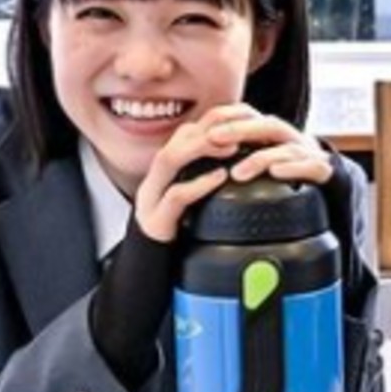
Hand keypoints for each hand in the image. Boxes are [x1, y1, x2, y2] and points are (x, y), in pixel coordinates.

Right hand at [132, 104, 256, 242]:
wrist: (148, 270)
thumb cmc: (178, 232)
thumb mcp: (195, 200)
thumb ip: (209, 179)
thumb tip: (242, 163)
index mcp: (166, 172)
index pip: (185, 132)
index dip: (212, 121)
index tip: (241, 121)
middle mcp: (155, 179)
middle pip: (176, 140)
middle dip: (209, 130)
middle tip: (238, 130)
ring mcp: (151, 198)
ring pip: (169, 159)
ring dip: (201, 148)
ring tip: (230, 148)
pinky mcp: (155, 220)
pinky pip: (175, 195)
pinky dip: (199, 183)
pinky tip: (220, 177)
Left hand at [205, 112, 333, 185]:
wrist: (332, 188)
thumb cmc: (289, 173)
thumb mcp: (262, 157)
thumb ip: (237, 150)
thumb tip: (200, 148)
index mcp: (274, 133)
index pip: (251, 115)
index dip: (228, 117)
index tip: (203, 127)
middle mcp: (292, 138)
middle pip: (268, 125)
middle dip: (240, 130)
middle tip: (213, 139)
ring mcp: (309, 154)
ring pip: (287, 148)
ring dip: (260, 158)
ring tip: (238, 173)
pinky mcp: (325, 171)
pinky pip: (312, 167)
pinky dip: (294, 168)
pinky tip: (276, 173)